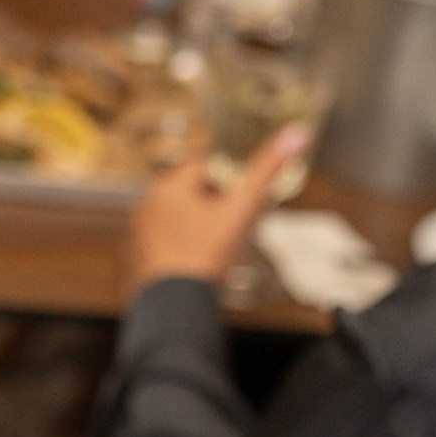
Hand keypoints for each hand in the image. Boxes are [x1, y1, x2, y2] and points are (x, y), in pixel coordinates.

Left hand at [125, 124, 309, 297]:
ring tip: (222, 244)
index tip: (244, 197)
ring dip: (200, 225)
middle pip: (191, 192)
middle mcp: (148, 204)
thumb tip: (296, 134)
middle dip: (216, 203)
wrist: (176, 302)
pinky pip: (167, 242)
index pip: (204, 166)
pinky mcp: (138, 256)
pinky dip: (184, 246)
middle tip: (237, 222)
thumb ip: (267, 170)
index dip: (230, 179)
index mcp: (169, 186)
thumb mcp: (243, 209)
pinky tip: (201, 261)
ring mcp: (140, 232)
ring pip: (178, 218)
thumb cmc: (207, 254)